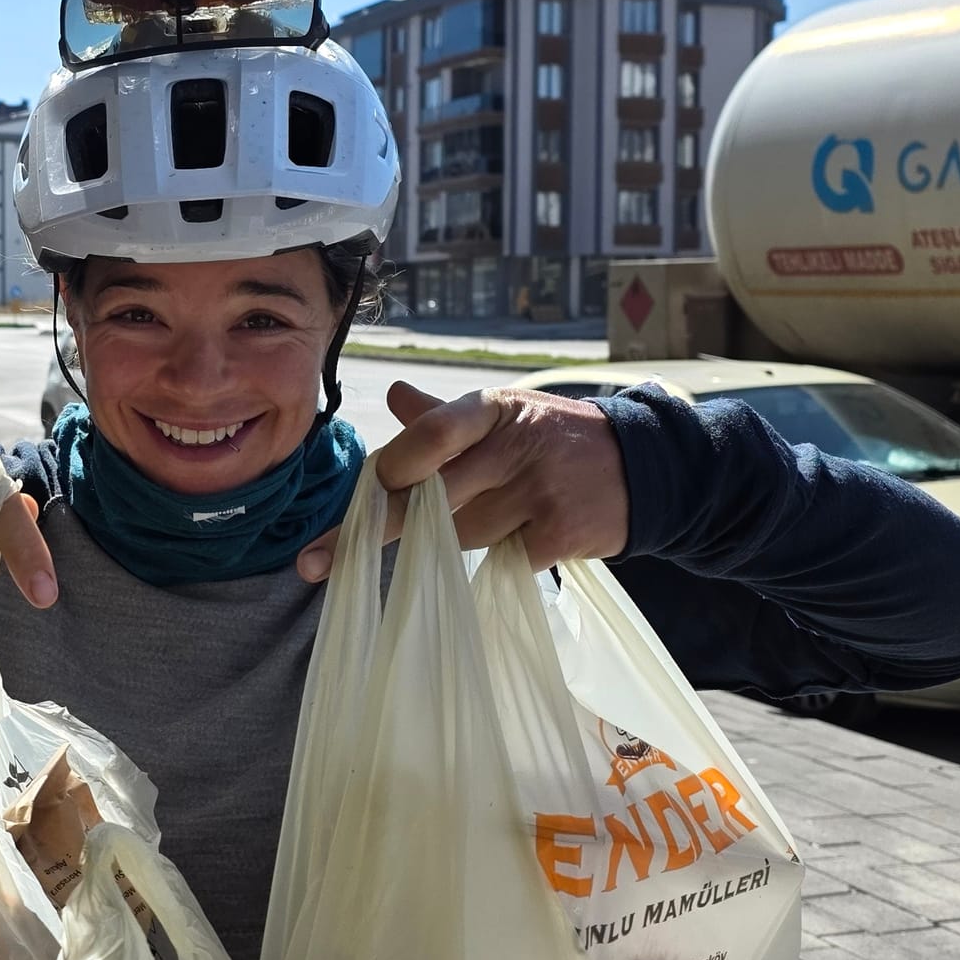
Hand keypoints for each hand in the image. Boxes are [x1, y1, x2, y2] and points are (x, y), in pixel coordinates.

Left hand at [295, 381, 629, 581]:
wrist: (642, 468)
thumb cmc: (554, 439)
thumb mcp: (506, 414)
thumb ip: (445, 417)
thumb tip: (393, 395)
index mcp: (493, 409)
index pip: (432, 434)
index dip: (393, 468)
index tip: (361, 495)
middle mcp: (516, 445)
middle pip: (432, 498)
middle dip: (379, 528)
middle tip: (316, 563)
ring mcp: (540, 491)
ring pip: (461, 536)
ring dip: (451, 542)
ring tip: (488, 520)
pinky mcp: (561, 534)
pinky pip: (501, 561)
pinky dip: (498, 560)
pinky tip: (521, 541)